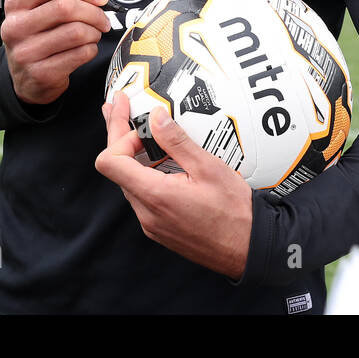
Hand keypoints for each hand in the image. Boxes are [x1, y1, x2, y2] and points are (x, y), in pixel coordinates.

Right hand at [1, 0, 110, 104]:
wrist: (25, 78)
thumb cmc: (41, 36)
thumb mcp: (48, 8)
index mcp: (16, 3)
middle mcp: (15, 26)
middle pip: (66, 7)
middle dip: (94, 12)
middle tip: (103, 19)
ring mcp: (26, 52)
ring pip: (76, 32)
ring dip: (94, 32)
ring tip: (94, 34)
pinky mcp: (41, 73)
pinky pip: (80, 54)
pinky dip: (91, 49)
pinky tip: (86, 49)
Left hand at [95, 93, 252, 278]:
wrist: (249, 248)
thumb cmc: (234, 213)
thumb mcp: (208, 167)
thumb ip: (177, 141)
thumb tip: (156, 118)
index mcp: (155, 195)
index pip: (110, 162)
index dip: (118, 136)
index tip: (136, 122)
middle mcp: (146, 212)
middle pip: (116, 169)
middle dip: (119, 136)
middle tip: (119, 109)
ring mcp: (150, 222)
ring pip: (128, 182)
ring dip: (131, 156)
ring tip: (139, 132)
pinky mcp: (159, 227)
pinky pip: (141, 196)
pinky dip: (144, 173)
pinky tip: (157, 161)